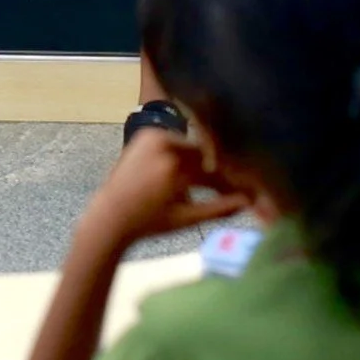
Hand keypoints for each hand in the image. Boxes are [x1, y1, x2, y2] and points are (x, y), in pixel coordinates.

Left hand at [84, 127, 245, 250]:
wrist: (110, 215)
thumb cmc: (148, 223)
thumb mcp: (185, 219)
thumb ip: (218, 209)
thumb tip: (248, 202)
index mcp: (173, 166)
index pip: (213, 169)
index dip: (230, 181)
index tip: (243, 192)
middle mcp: (164, 145)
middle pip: (204, 155)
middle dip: (216, 172)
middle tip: (229, 188)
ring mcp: (153, 137)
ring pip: (191, 148)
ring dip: (201, 164)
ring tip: (209, 184)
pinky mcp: (146, 135)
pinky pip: (176, 143)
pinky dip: (184, 156)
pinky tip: (187, 174)